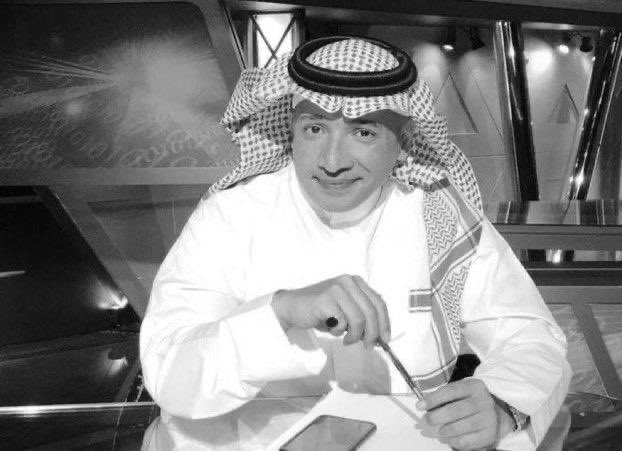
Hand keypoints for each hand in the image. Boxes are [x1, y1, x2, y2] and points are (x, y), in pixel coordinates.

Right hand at [271, 274, 390, 346]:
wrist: (293, 306)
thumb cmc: (321, 310)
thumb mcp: (346, 309)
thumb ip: (362, 315)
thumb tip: (379, 335)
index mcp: (356, 282)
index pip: (379, 303)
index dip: (385, 323)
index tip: (385, 339)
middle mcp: (349, 281)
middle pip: (371, 312)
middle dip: (372, 334)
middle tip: (368, 346)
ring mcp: (337, 288)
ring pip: (359, 319)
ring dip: (354, 335)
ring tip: (346, 339)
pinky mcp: (326, 298)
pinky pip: (342, 322)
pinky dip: (339, 331)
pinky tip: (331, 329)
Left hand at [417, 378, 514, 449]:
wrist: (494, 413)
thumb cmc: (468, 401)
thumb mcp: (458, 393)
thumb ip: (441, 397)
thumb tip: (421, 406)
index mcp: (474, 386)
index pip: (450, 391)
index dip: (433, 399)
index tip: (419, 406)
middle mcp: (484, 401)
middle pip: (455, 410)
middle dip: (436, 417)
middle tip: (425, 421)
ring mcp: (488, 419)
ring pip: (459, 428)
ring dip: (442, 431)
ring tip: (435, 431)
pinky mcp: (489, 435)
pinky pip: (466, 441)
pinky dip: (452, 441)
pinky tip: (446, 438)